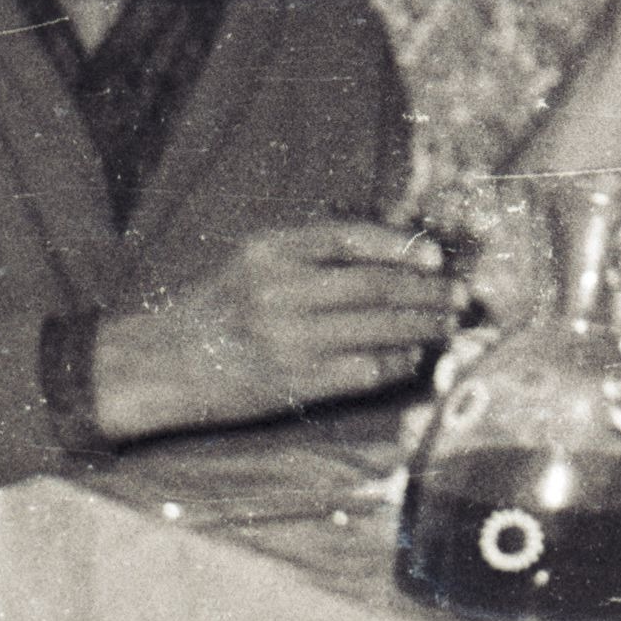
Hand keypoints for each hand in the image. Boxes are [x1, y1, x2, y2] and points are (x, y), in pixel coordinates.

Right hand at [92, 221, 461, 443]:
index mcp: (271, 249)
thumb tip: (394, 250)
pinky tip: (412, 357)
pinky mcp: (294, 382)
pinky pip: (365, 370)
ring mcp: (289, 339)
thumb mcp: (253, 258)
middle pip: (376, 286)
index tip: (435, 259)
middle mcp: (281, 290)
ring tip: (447, 325)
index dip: (403, 248)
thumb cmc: (216, 306)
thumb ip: (313, 250)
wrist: (161, 363)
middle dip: (427, 292)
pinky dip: (397, 362)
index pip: (352, 238)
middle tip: (460, 296)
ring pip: (378, 329)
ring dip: (423, 327)